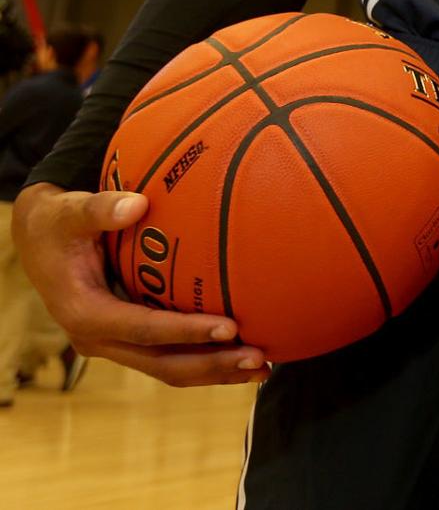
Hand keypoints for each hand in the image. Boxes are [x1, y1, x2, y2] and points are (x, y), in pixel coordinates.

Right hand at [12, 184, 269, 386]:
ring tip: (261, 368)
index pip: (144, 329)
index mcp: (85, 313)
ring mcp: (113, 343)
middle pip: (161, 362)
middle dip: (211, 365)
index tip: (230, 328)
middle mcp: (98, 338)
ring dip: (214, 372)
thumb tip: (137, 204)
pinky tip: (240, 357)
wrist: (40, 242)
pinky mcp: (127, 339)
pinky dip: (204, 359)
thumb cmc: (60, 224)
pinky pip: (167, 357)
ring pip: (167, 368)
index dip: (187, 331)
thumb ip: (100, 208)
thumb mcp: (70, 213)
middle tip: (259, 359)